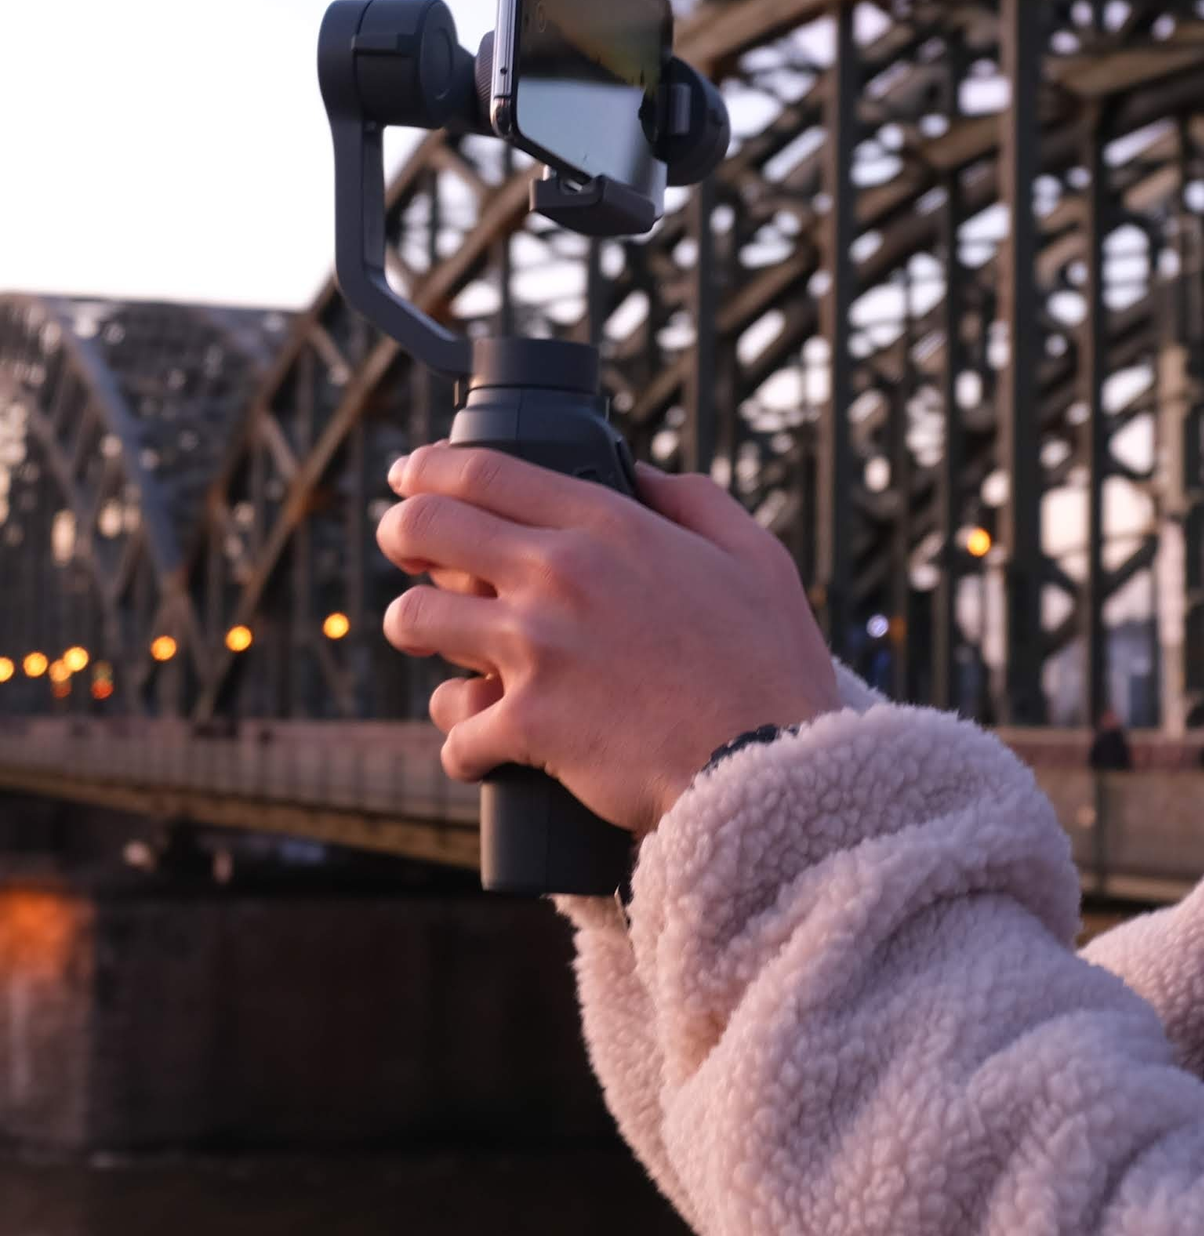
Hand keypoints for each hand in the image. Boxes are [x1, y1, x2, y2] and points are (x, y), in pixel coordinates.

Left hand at [376, 444, 843, 837]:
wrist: (769, 769)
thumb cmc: (772, 665)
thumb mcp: (757, 558)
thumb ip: (696, 502)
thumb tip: (646, 475)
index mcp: (608, 527)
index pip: (480, 471)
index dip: (425, 467)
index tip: (409, 475)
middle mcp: (557, 576)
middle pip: (422, 529)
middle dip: (400, 536)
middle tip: (409, 554)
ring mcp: (534, 651)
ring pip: (412, 622)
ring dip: (420, 636)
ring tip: (447, 654)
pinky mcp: (525, 726)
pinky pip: (453, 731)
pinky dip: (466, 744)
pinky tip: (488, 750)